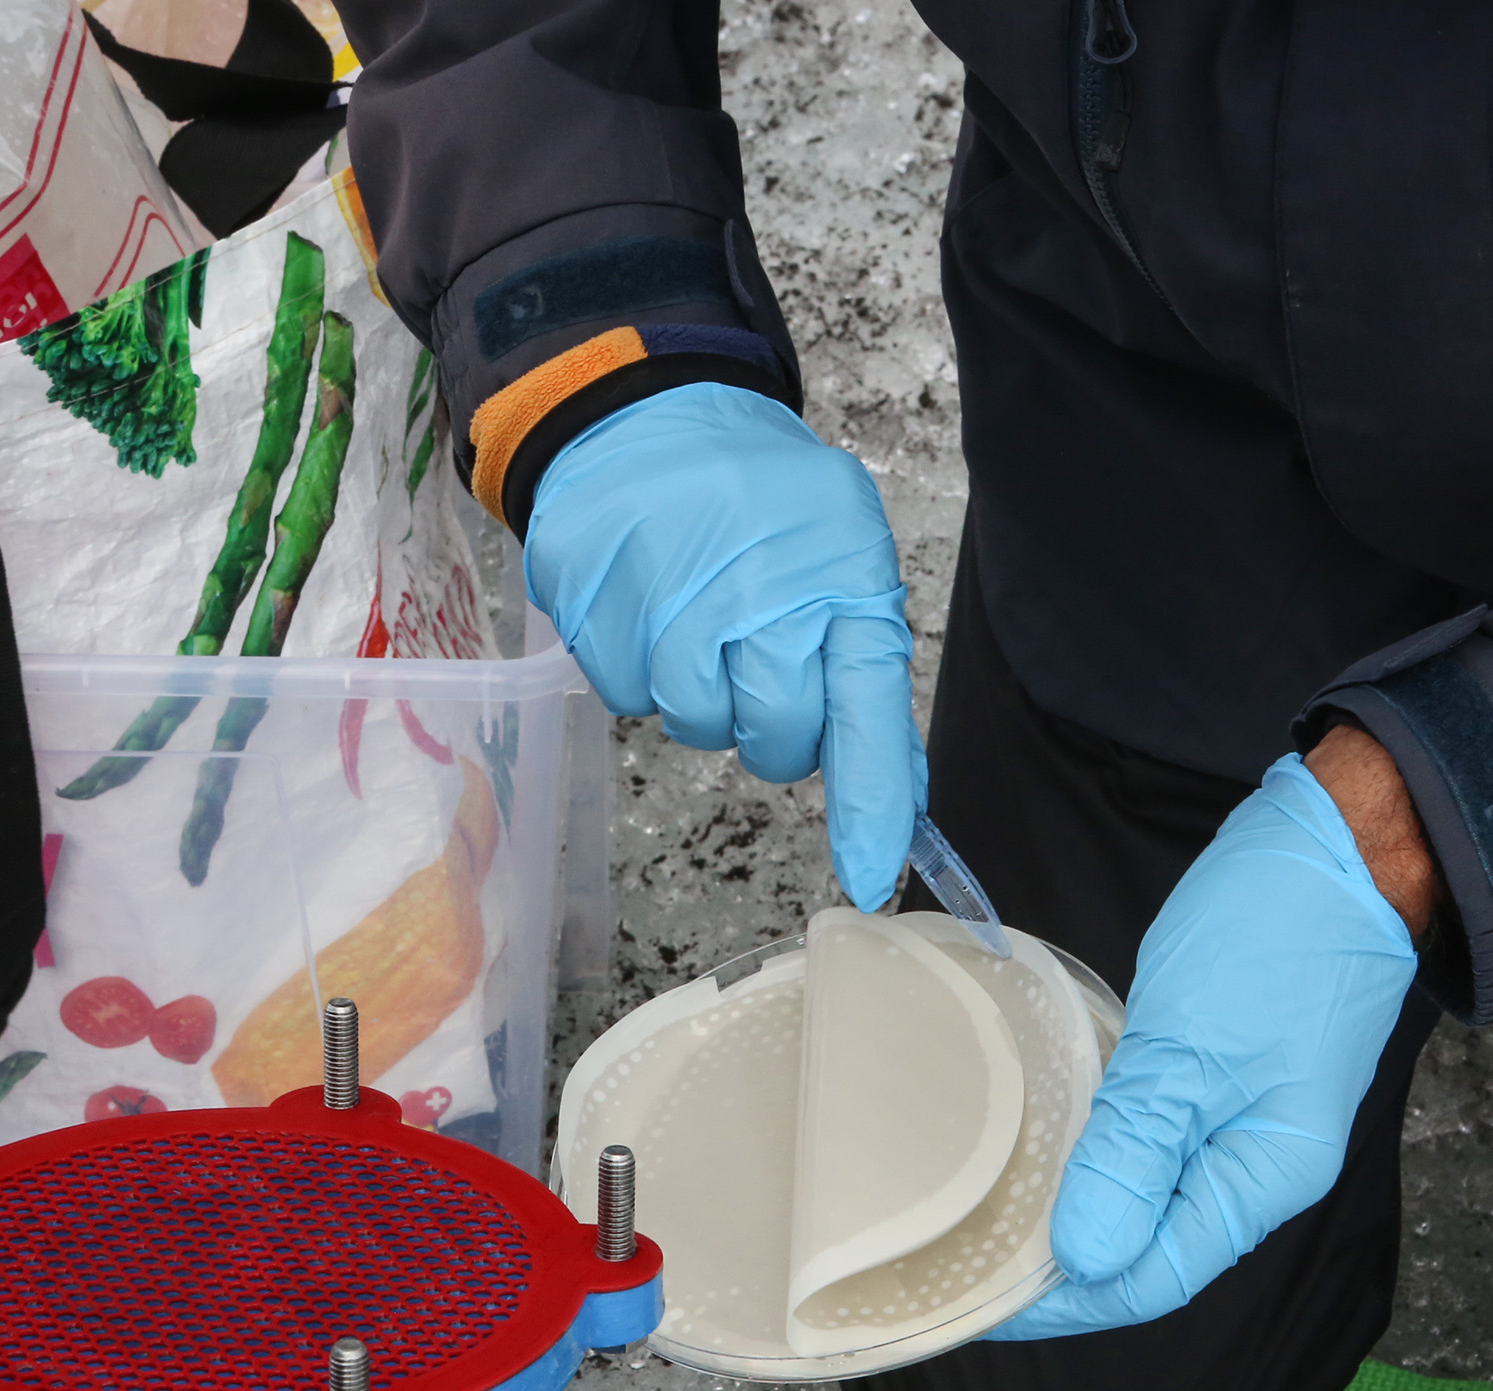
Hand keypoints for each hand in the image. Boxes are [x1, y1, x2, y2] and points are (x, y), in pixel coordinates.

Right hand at [524, 382, 923, 908]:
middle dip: (774, 728)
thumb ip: (863, 677)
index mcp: (835, 577)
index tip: (871, 872)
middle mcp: (758, 592)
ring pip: (697, 726)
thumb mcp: (840, 558)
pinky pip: (627, 698)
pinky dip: (640, 673)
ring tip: (699, 622)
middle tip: (758, 664)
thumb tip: (896, 804)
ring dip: (702, 698)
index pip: (865, 708)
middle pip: (776, 736)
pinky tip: (649, 609)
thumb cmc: (758, 501)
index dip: (870, 801)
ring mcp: (669, 602)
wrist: (644, 415)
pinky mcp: (597, 610)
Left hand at [995, 746, 1420, 1339]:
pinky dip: (1097, 1154)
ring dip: (1074, 1209)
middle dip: (1062, 1266)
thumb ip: (1137, 1154)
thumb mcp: (1192, 1048)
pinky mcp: (1223, 1078)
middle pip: (1150, 1249)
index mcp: (1264, 1179)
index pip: (1152, 1278)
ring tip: (991, 1218)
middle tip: (968, 1264)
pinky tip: (1042, 1149)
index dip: (1066, 1301)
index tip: (980, 1300)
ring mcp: (1242, 1122)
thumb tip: (1085, 1259)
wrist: (1346, 844)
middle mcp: (1257, 1168)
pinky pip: (1153, 1144)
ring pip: (1147, 1197)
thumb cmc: (1278, 937)